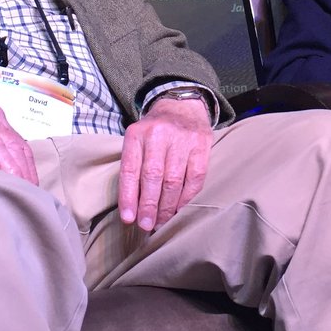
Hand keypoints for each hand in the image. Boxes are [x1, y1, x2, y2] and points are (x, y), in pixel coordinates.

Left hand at [119, 96, 212, 231]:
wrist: (182, 105)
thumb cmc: (156, 131)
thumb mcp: (138, 140)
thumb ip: (134, 167)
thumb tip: (132, 207)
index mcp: (137, 134)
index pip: (130, 169)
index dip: (128, 196)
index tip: (128, 219)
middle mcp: (159, 134)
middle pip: (152, 177)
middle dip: (149, 206)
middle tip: (146, 225)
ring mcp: (182, 138)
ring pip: (174, 180)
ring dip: (167, 207)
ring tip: (161, 222)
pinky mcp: (201, 144)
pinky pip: (195, 178)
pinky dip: (186, 198)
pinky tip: (179, 209)